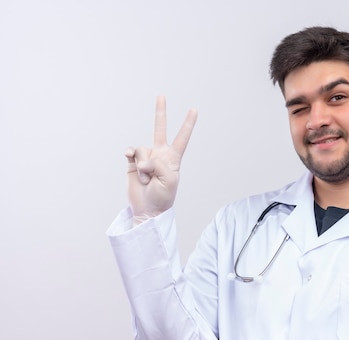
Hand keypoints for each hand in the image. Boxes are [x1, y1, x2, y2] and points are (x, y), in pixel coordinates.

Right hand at [126, 96, 197, 224]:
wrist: (147, 208)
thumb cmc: (162, 196)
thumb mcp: (169, 180)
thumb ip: (159, 164)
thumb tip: (144, 159)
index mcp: (173, 158)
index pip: (182, 137)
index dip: (188, 124)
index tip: (194, 109)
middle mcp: (160, 154)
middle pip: (159, 129)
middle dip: (160, 112)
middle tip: (161, 96)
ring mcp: (146, 157)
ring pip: (142, 149)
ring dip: (143, 166)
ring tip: (147, 179)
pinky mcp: (132, 162)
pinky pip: (131, 151)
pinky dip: (130, 154)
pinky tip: (129, 158)